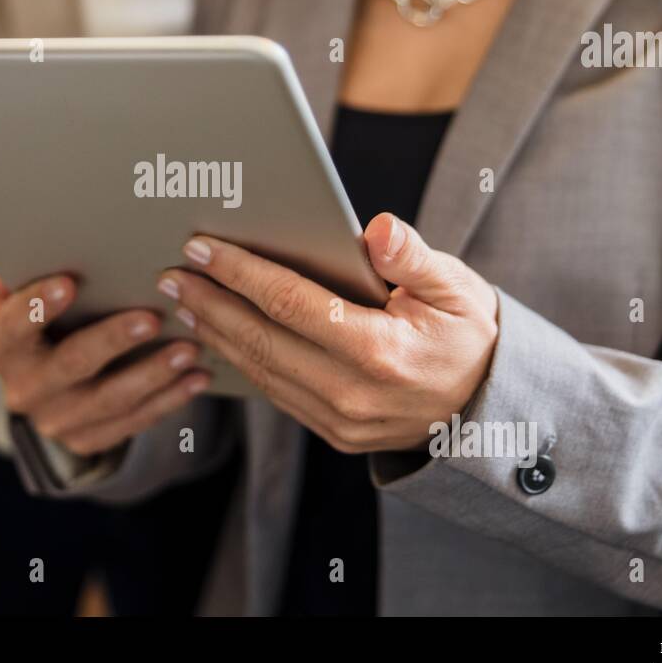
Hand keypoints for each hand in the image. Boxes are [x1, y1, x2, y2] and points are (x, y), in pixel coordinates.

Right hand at [0, 276, 211, 455]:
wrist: (47, 386)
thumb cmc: (51, 325)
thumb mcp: (38, 302)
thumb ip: (44, 274)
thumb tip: (73, 235)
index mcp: (5, 348)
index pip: (15, 325)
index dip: (38, 305)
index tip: (69, 282)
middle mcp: (25, 389)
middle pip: (72, 363)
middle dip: (114, 339)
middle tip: (151, 317)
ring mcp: (57, 420)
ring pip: (110, 398)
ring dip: (154, 373)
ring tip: (189, 349)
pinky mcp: (88, 440)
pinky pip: (133, 423)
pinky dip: (169, 400)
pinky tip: (196, 378)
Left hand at [156, 213, 498, 453]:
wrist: (491, 410)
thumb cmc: (471, 335)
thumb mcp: (459, 288)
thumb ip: (414, 257)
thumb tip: (377, 228)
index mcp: (382, 351)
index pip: (292, 303)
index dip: (241, 272)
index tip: (202, 247)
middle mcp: (353, 393)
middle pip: (261, 340)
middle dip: (210, 302)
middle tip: (170, 273)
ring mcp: (340, 421)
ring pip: (259, 370)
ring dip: (215, 333)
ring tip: (183, 299)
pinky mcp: (333, 434)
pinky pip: (274, 392)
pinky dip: (239, 361)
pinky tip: (217, 336)